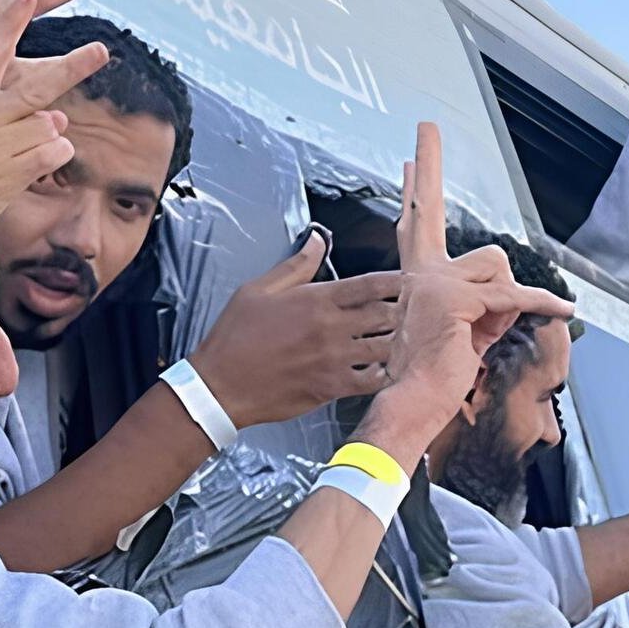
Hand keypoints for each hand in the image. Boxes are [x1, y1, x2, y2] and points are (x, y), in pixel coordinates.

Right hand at [0, 0, 105, 261]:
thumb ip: (0, 112)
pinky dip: (53, 155)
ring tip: (19, 151)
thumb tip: (57, 115)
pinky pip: (53, 152)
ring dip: (46, 134)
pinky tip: (30, 166)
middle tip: (101, 50)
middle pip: (37, 86)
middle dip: (73, 67)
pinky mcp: (5, 176)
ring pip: (49, 125)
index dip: (10, 21)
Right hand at [192, 232, 402, 424]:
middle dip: (400, 312)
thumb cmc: (235, 336)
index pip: (369, 284)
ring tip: (398, 341)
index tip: (406, 281)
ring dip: (393, 343)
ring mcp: (333, 359)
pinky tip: (379, 370)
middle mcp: (330, 327)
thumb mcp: (259, 289)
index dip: (395, 281)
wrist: (220, 385)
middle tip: (407, 313)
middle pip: (385, 315)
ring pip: (384, 348)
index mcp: (316, 299)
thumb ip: (296, 265)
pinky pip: (371, 381)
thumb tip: (317, 239)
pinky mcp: (331, 387)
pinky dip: (380, 374)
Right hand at [375, 125, 573, 440]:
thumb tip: (509, 292)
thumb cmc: (435, 377)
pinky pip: (514, 293)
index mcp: (418, 279)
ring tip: (484, 330)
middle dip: (428, 163)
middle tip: (425, 128)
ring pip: (494, 264)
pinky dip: (541, 304)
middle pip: (430, 210)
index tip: (413, 160)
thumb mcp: (469, 331)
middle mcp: (420, 273)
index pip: (415, 225)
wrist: (414, 403)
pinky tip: (558, 311)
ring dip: (505, 297)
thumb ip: (486, 304)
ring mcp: (434, 282)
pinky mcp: (458, 298)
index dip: (417, 190)